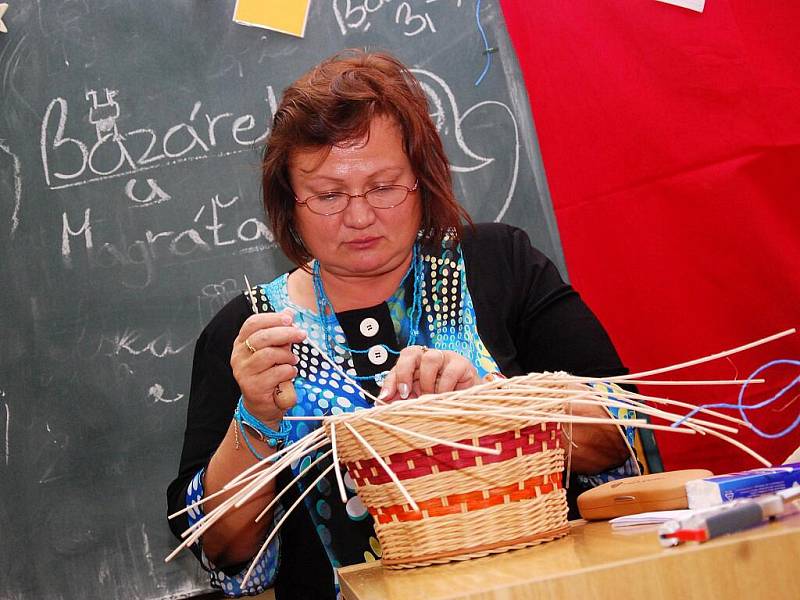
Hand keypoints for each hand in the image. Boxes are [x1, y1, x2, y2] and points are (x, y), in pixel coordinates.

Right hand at [231, 309, 306, 426]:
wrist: (262, 406)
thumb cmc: (269, 374)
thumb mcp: (274, 349)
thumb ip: (279, 331)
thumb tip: (289, 312)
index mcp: (241, 343)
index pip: (252, 323)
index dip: (272, 318)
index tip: (289, 319)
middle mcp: (238, 356)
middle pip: (263, 337)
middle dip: (286, 333)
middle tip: (301, 334)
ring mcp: (243, 372)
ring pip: (269, 354)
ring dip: (287, 356)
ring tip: (292, 360)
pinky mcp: (253, 386)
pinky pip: (276, 372)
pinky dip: (288, 371)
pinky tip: (290, 373)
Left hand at [378, 346, 478, 401]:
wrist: (467, 403)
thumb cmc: (439, 400)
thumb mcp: (416, 400)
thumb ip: (398, 400)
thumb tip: (379, 404)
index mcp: (415, 364)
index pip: (397, 365)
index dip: (390, 381)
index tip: (385, 398)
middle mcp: (428, 357)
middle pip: (410, 352)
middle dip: (404, 372)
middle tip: (405, 393)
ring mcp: (445, 358)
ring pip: (430, 358)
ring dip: (426, 381)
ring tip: (429, 397)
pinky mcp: (462, 364)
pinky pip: (450, 371)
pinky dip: (443, 387)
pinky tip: (443, 397)